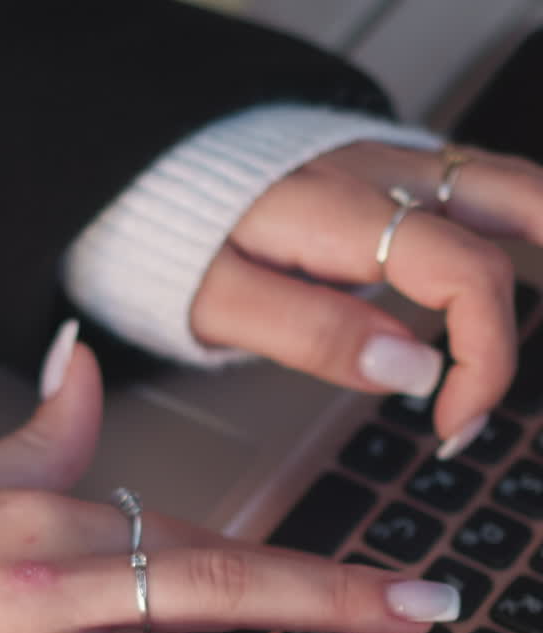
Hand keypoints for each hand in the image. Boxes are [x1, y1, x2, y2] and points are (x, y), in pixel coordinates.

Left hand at [191, 140, 539, 454]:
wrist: (164, 182)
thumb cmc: (192, 247)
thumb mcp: (225, 304)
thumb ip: (315, 333)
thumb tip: (413, 369)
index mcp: (344, 212)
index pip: (464, 272)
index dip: (481, 359)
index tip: (450, 426)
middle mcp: (391, 176)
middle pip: (521, 207)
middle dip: (528, 310)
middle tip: (502, 391)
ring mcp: (406, 168)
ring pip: (517, 189)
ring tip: (537, 338)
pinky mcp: (410, 176)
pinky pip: (491, 193)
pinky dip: (524, 238)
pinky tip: (530, 280)